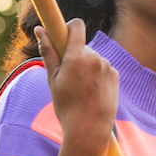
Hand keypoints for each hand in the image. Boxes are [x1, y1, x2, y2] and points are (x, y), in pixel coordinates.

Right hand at [36, 18, 117, 155]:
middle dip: (74, 54)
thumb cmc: (66, 106)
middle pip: (82, 45)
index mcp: (76, 56)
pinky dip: (96, 75)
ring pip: (92, 58)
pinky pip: (102, 68)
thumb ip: (48, 52)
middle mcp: (94, 57)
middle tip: (67, 76)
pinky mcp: (115, 74)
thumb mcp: (52, 79)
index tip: (63, 36)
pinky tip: (91, 92)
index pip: (76, 26)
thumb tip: (40, 29)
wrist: (89, 129)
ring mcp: (107, 65)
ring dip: (86, 66)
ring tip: (80, 89)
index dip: (69, 27)